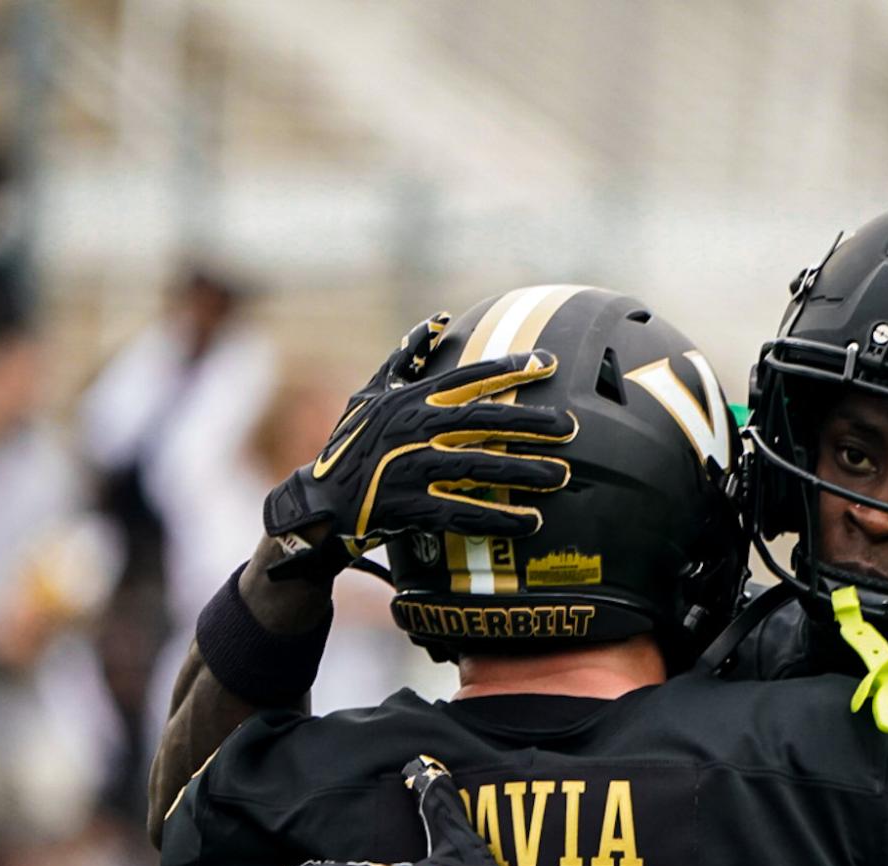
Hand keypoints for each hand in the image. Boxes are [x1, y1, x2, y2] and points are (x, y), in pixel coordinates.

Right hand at [261, 313, 575, 578]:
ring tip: (563, 476)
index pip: (468, 379)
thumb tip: (436, 320)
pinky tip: (531, 522)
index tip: (549, 362)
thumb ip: (404, 358)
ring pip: (480, 465)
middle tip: (571, 428)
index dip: (509, 369)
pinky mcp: (409, 506)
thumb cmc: (349, 447)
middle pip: (484, 420)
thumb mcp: (369, 395)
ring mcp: (411, 467)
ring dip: (525, 471)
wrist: (317, 504)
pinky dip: (498, 518)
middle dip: (531, 422)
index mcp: (409, 400)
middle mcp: (413, 428)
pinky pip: (463, 512)